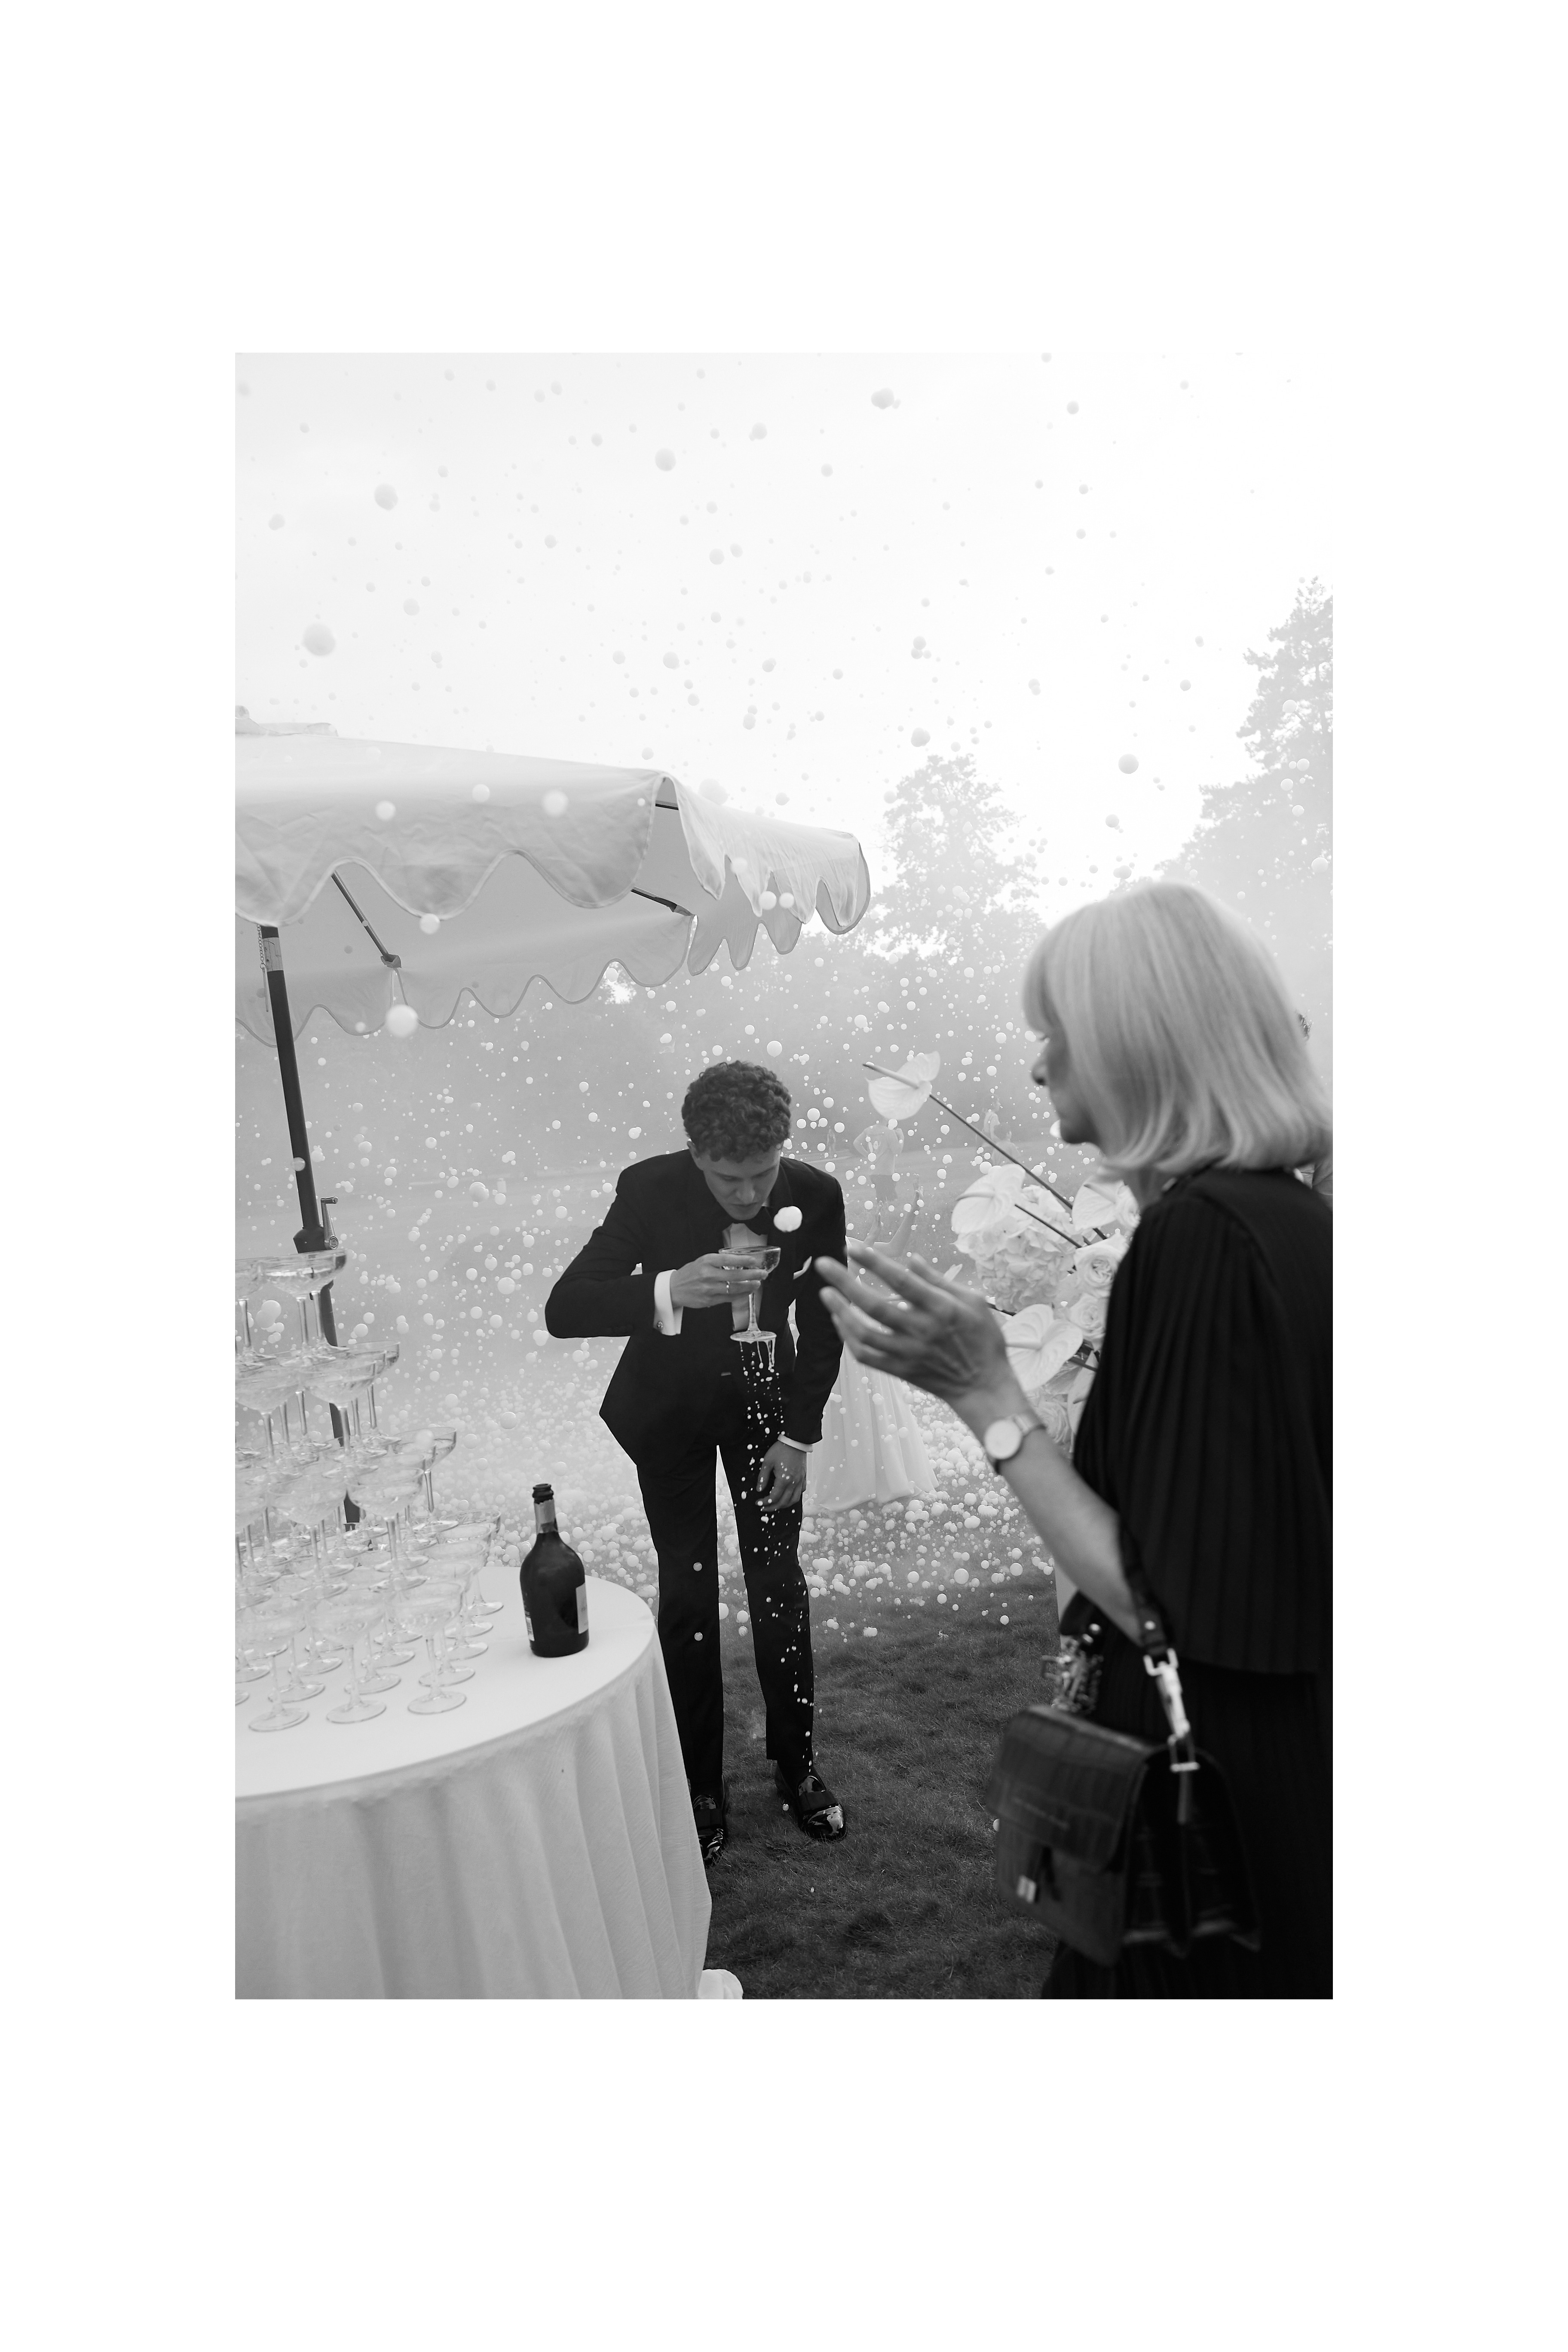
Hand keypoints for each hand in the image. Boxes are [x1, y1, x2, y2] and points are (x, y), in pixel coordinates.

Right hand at [668, 1252, 765, 1310]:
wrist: (674, 1288)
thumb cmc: (690, 1273)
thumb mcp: (703, 1261)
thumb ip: (719, 1261)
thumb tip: (740, 1261)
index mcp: (706, 1261)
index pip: (728, 1259)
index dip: (743, 1260)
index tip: (754, 1261)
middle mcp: (708, 1274)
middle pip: (735, 1275)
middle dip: (752, 1275)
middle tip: (762, 1274)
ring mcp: (709, 1289)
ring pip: (734, 1289)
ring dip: (748, 1287)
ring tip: (757, 1284)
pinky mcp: (709, 1300)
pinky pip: (729, 1298)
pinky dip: (740, 1295)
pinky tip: (747, 1292)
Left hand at [755, 1439, 806, 1513]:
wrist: (795, 1441)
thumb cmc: (781, 1449)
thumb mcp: (767, 1462)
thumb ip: (763, 1477)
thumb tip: (759, 1489)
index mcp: (784, 1480)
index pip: (774, 1497)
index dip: (765, 1502)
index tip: (758, 1503)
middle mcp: (793, 1483)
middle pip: (783, 1502)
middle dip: (773, 1507)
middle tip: (764, 1507)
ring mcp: (800, 1481)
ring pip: (794, 1500)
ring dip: (784, 1505)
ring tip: (776, 1505)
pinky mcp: (803, 1477)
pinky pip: (801, 1492)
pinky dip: (794, 1497)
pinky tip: (788, 1496)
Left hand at [815, 1242, 1020, 1408]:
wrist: (983, 1386)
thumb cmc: (983, 1339)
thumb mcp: (973, 1301)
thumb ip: (939, 1280)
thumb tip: (911, 1259)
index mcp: (941, 1308)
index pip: (901, 1280)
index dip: (875, 1261)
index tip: (853, 1246)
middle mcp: (921, 1330)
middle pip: (873, 1305)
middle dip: (844, 1282)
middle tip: (823, 1264)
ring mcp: (908, 1353)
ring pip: (863, 1334)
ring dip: (840, 1312)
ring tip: (825, 1293)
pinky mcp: (900, 1371)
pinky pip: (865, 1356)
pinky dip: (849, 1339)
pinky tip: (841, 1322)